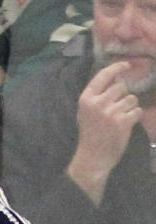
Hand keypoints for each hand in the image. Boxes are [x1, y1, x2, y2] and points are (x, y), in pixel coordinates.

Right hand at [67, 60, 141, 204]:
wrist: (92, 159)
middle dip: (123, 96)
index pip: (104, 75)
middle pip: (121, 87)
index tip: (126, 65)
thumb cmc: (90, 135)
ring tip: (120, 119)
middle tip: (117, 110)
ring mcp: (110, 113)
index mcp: (86, 99)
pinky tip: (126, 125)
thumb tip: (117, 78)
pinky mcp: (122, 122)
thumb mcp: (86, 112)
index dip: (117, 67)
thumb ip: (97, 96)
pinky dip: (135, 117)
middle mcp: (98, 103)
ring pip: (131, 98)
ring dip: (130, 107)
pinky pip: (137, 111)